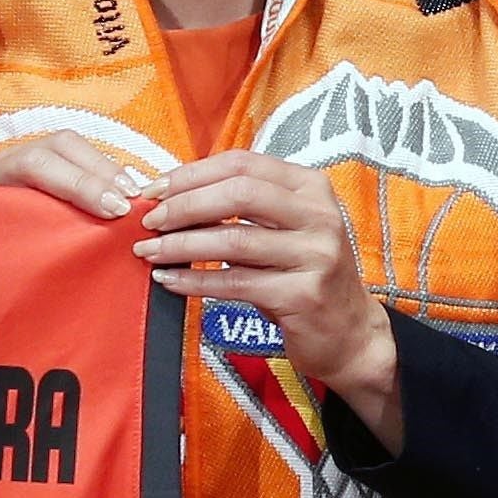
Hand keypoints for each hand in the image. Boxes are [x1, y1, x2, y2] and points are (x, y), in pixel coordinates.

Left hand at [60, 148, 406, 453]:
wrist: (349, 334)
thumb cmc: (303, 275)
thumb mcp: (285, 229)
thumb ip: (243, 208)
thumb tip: (171, 196)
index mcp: (311, 187)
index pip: (242, 163)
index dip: (192, 173)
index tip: (154, 190)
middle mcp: (319, 215)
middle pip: (238, 194)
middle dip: (184, 205)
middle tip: (148, 222)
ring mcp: (317, 254)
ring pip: (234, 241)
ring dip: (182, 245)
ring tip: (149, 252)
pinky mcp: (303, 295)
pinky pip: (236, 283)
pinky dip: (195, 281)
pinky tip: (169, 281)